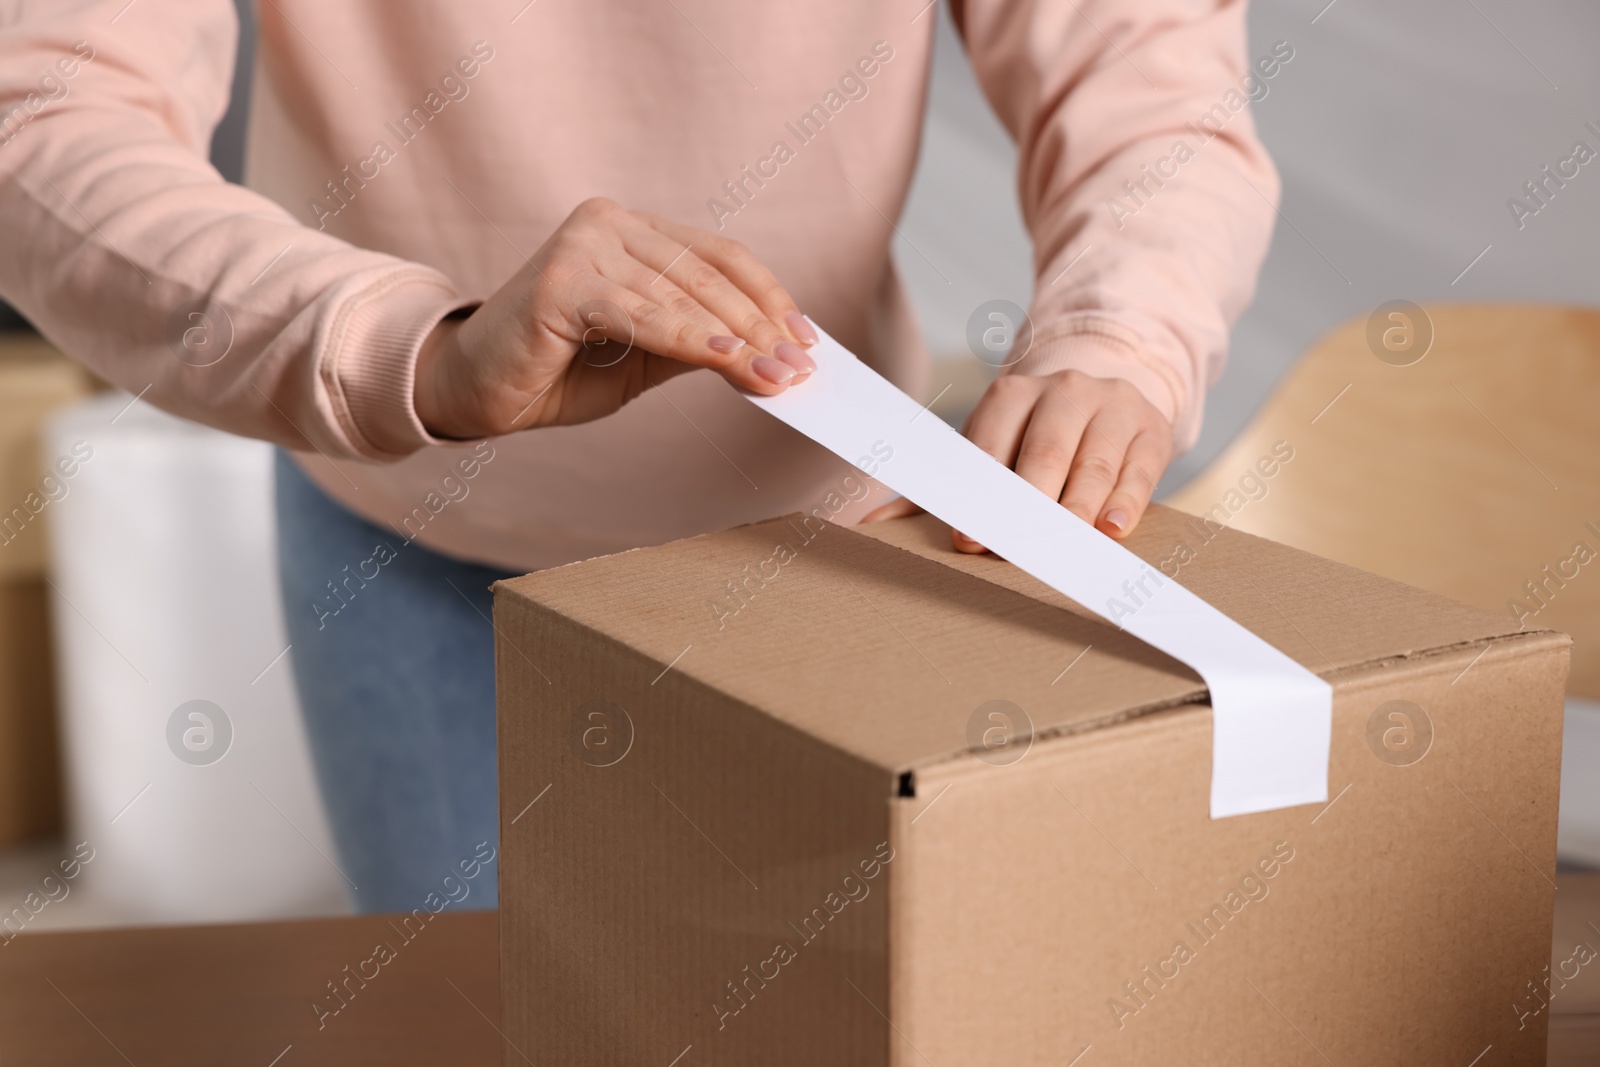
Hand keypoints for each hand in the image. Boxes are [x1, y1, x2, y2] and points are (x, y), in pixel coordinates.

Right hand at [414, 197, 817, 438]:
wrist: (472, 391)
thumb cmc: (555, 371)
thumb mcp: (643, 357)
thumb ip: (696, 344)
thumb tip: (769, 355)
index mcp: (632, 232)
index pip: (720, 258)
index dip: (770, 298)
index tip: (807, 341)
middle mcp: (609, 224)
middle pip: (710, 276)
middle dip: (763, 328)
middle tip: (801, 369)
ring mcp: (583, 246)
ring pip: (683, 296)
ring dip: (739, 342)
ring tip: (778, 377)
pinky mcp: (562, 282)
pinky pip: (644, 315)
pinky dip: (691, 339)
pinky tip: (729, 362)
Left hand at [862, 370, 1173, 546]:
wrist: (1110, 392)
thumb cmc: (1035, 435)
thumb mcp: (991, 447)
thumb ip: (938, 487)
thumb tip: (871, 524)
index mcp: (1011, 393)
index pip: (991, 444)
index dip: (979, 494)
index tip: (967, 540)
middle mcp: (1063, 391)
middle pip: (1044, 453)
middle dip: (1029, 506)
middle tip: (1016, 549)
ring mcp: (1112, 407)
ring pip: (1092, 464)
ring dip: (1078, 509)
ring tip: (1065, 546)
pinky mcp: (1151, 431)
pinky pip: (1138, 470)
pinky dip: (1126, 502)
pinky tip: (1112, 529)